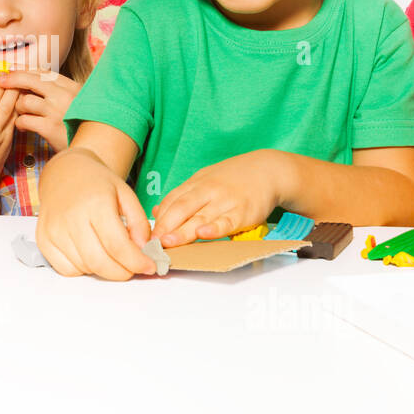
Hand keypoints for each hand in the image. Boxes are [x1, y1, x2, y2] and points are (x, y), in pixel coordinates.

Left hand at [0, 69, 80, 151]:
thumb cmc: (83, 126)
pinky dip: (19, 123)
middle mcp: (65, 96)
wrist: (94, 148)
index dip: (25, 70)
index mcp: (72, 87)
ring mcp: (57, 112)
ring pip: (24, 101)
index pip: (44, 72)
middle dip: (12, 79)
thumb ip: (60, 92)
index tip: (12, 71)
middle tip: (0, 80)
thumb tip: (33, 81)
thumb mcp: (78, 102)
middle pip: (31, 80)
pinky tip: (22, 127)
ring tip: (21, 114)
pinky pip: (24, 120)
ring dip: (18, 107)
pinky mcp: (50, 128)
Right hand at [36, 147, 155, 280]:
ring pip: (85, 268)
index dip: (136, 262)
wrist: (65, 173)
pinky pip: (66, 269)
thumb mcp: (126, 195)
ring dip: (103, 269)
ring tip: (109, 252)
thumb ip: (140, 223)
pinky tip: (90, 253)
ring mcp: (54, 230)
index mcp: (95, 203)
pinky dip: (82, 268)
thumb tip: (142, 250)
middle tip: (132, 267)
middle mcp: (71, 217)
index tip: (149, 266)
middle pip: (100, 263)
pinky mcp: (43, 240)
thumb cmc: (97, 183)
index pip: (117, 245)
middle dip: (122, 272)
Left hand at [151, 150, 285, 247]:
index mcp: (196, 184)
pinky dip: (215, 228)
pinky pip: (227, 221)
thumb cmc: (233, 179)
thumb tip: (156, 212)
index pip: (171, 201)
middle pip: (181, 208)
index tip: (145, 235)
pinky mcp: (243, 212)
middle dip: (165, 226)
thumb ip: (181, 197)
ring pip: (201, 217)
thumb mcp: (204, 181)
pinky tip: (204, 234)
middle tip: (152, 242)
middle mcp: (208, 191)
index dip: (158, 218)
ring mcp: (225, 201)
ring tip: (168, 242)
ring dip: (183, 231)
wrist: (268, 170)